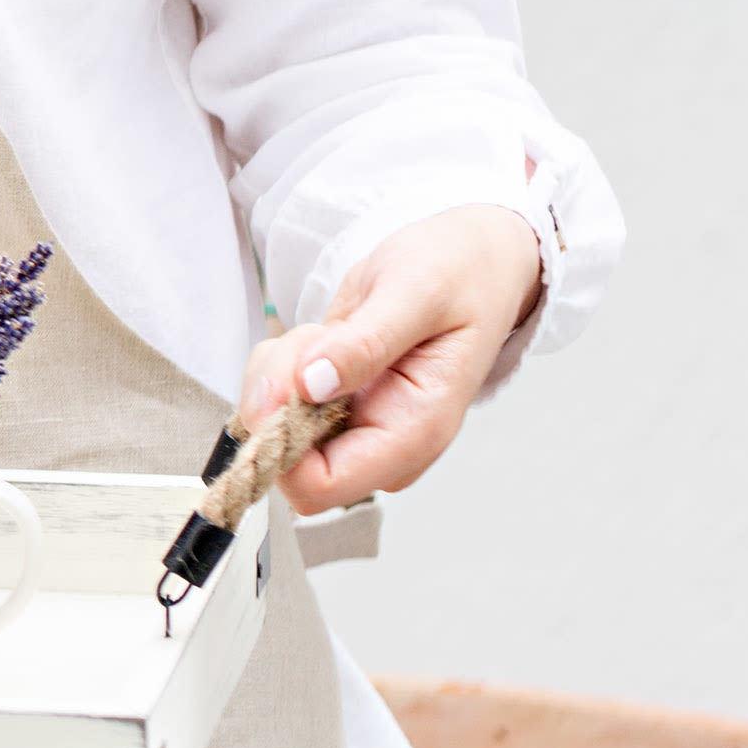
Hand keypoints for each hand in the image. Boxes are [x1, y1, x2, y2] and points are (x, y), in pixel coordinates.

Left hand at [236, 204, 543, 513]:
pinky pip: (278, 400)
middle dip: (280, 395)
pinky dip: (283, 364)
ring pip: (274, 429)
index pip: (318, 486)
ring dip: (280, 372)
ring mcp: (355, 426)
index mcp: (411, 434)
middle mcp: (379, 443)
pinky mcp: (335, 404)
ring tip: (328, 332)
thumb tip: (312, 386)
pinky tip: (323, 336)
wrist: (472, 261)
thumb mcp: (415, 293)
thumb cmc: (458, 275)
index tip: (291, 379)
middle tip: (316, 337)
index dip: (283, 440)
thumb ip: (365, 342)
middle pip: (286, 458)